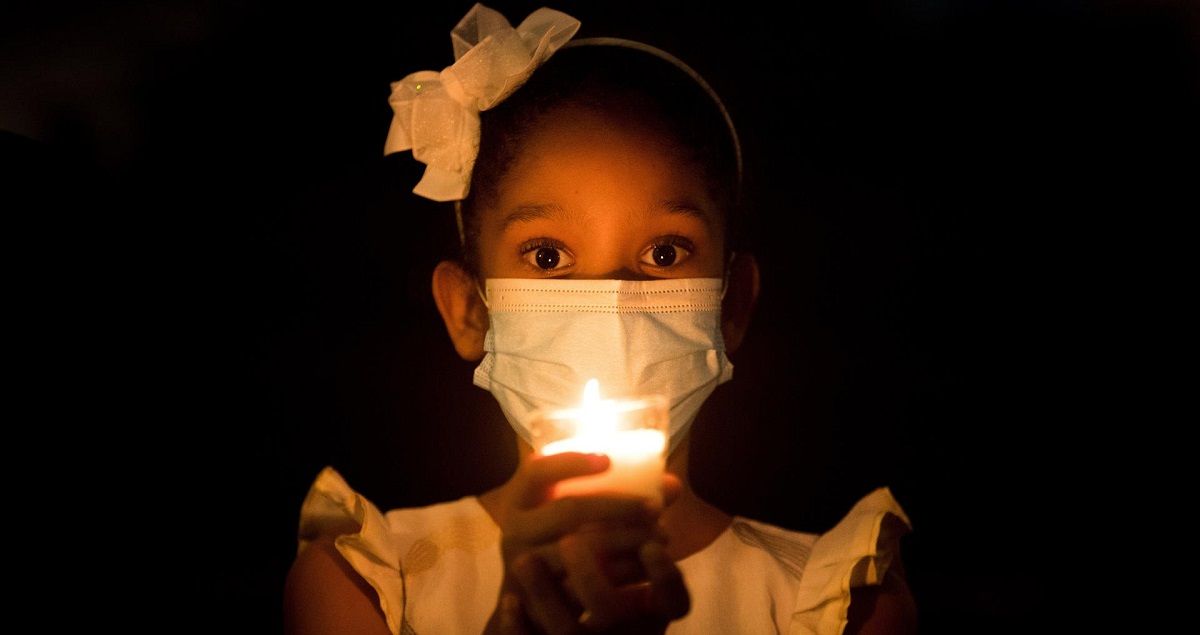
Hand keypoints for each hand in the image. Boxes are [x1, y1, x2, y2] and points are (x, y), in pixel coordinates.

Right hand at [483, 453, 688, 633]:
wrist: (529, 595)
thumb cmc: (557, 537)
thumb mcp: (570, 510)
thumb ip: (614, 493)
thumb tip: (671, 485)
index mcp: (519, 498)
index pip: (537, 470)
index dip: (570, 462)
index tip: (608, 460)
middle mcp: (514, 529)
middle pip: (567, 509)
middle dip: (617, 506)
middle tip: (655, 508)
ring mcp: (525, 565)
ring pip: (581, 549)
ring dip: (626, 540)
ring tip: (660, 536)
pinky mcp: (543, 596)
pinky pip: (586, 584)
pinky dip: (620, 573)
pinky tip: (646, 567)